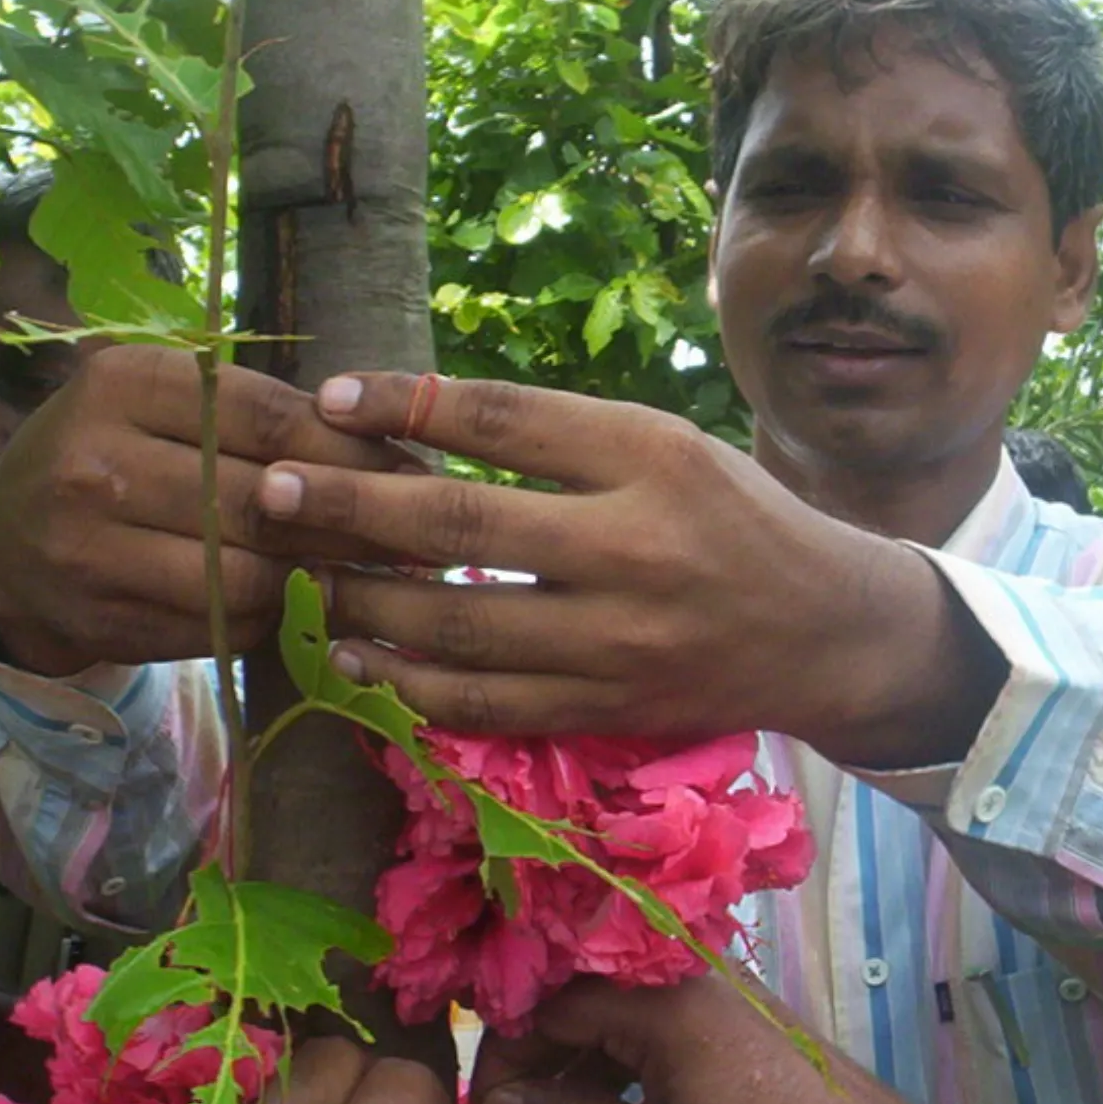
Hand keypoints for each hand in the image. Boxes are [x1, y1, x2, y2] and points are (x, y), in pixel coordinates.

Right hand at [0, 347, 413, 675]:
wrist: (10, 541)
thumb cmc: (117, 452)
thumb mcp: (168, 405)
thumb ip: (261, 415)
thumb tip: (392, 449)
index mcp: (123, 383)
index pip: (267, 418)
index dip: (352, 450)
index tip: (415, 469)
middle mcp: (96, 462)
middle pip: (261, 501)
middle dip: (350, 523)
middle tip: (415, 537)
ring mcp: (89, 548)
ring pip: (244, 574)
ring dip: (313, 579)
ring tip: (366, 573)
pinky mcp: (100, 618)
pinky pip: (218, 626)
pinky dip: (266, 619)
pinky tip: (295, 605)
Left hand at [258, 372, 1004, 765]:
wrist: (826, 633)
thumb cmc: (732, 518)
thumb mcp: (665, 444)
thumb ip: (558, 438)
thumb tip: (413, 420)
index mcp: (652, 459)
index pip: (509, 424)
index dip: (411, 407)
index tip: (335, 397)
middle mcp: (635, 549)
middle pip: (462, 529)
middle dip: (353, 508)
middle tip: (275, 489)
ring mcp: (617, 641)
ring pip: (458, 625)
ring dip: (361, 599)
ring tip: (295, 571)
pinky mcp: (604, 707)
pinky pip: (483, 702)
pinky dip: (407, 681)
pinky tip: (353, 655)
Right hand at [471, 974, 985, 1103]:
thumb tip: (496, 1102)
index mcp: (664, 996)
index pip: (550, 1002)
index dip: (506, 1055)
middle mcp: (688, 975)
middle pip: (582, 1005)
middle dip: (541, 1073)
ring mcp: (717, 996)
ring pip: (619, 1026)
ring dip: (582, 1088)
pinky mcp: (737, 1023)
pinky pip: (658, 1039)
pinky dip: (626, 1087)